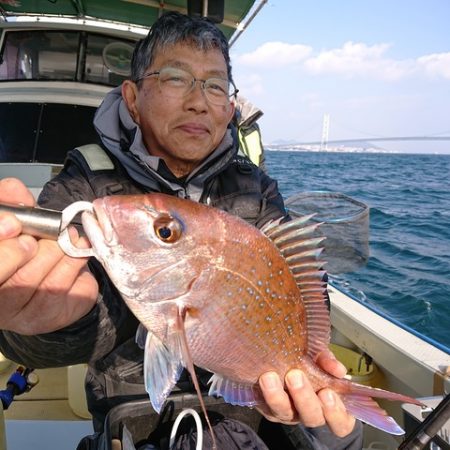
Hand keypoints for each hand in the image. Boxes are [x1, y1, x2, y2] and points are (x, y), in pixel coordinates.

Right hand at [0, 178, 98, 334]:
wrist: (46, 272)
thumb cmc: (22, 245)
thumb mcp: (12, 219)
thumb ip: (9, 203)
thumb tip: (14, 190)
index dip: (5, 251)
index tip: (14, 224)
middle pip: (19, 283)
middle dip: (42, 250)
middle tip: (55, 233)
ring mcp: (23, 317)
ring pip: (49, 288)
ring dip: (64, 255)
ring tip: (69, 239)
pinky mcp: (51, 319)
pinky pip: (71, 294)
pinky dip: (77, 268)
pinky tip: (75, 256)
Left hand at [257, 349, 355, 437]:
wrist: (278, 359)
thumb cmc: (307, 361)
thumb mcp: (319, 357)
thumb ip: (327, 361)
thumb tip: (338, 369)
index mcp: (329, 406)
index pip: (342, 423)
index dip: (336, 413)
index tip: (328, 392)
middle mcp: (309, 413)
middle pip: (311, 418)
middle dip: (304, 397)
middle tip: (295, 376)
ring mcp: (288, 414)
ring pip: (284, 413)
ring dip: (277, 396)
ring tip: (269, 377)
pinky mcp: (267, 408)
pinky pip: (265, 407)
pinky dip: (262, 393)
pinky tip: (259, 378)